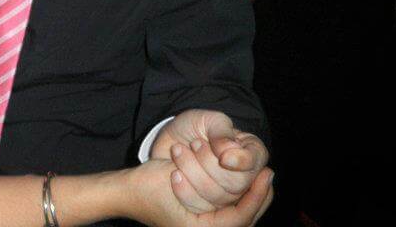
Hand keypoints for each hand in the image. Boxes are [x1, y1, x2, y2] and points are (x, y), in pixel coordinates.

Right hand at [127, 159, 272, 226]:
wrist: (126, 191)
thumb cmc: (148, 185)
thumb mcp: (178, 179)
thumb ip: (209, 186)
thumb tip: (244, 180)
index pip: (240, 218)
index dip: (256, 195)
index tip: (266, 173)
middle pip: (244, 221)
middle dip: (259, 198)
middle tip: (268, 174)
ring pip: (239, 219)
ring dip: (251, 199)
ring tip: (261, 178)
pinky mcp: (202, 224)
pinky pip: (228, 215)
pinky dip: (239, 201)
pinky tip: (244, 185)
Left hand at [152, 110, 268, 211]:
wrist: (166, 143)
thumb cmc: (191, 128)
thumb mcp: (206, 120)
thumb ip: (221, 132)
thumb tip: (229, 155)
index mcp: (251, 151)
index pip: (256, 161)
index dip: (241, 162)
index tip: (223, 158)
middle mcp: (245, 176)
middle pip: (238, 184)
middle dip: (209, 163)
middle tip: (194, 143)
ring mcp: (227, 195)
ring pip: (218, 196)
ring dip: (193, 170)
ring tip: (178, 150)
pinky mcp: (208, 208)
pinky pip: (200, 207)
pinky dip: (184, 189)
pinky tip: (175, 174)